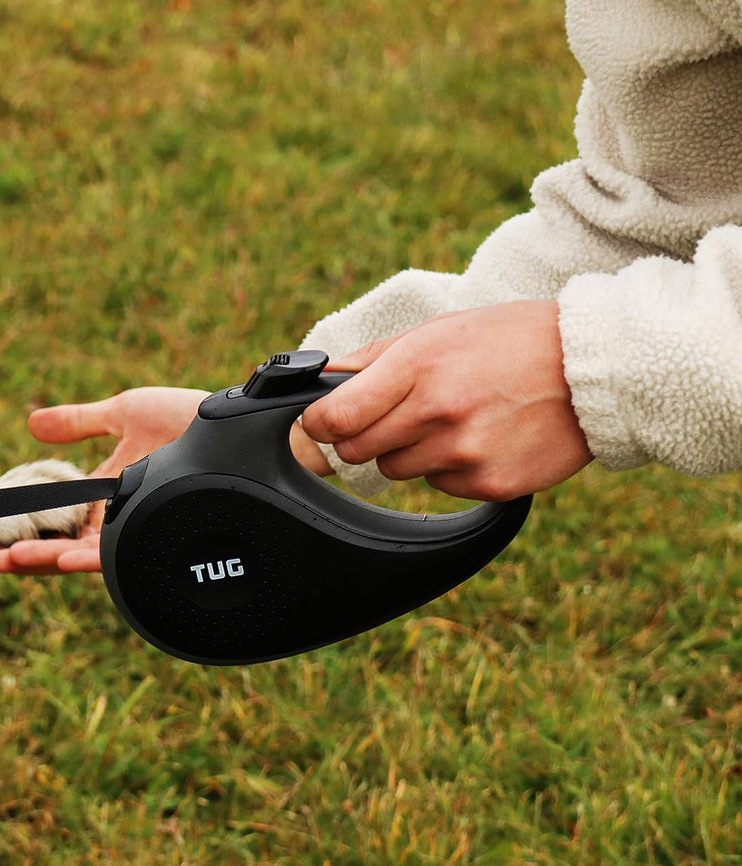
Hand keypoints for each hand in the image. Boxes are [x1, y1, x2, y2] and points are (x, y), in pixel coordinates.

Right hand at [0, 386, 332, 574]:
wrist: (236, 430)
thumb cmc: (188, 420)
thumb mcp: (122, 414)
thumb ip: (79, 422)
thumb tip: (33, 422)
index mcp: (105, 495)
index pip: (52, 519)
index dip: (21, 526)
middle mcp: (117, 519)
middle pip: (58, 545)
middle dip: (21, 552)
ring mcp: (134, 529)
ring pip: (79, 555)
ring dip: (42, 560)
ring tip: (7, 561)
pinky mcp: (154, 533)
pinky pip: (115, 554)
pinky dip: (84, 558)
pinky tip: (60, 558)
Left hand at [301, 300, 592, 499]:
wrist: (595, 368)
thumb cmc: (512, 341)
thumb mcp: (439, 331)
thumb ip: (374, 360)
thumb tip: (323, 383)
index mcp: (418, 366)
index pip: (335, 417)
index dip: (319, 422)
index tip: (321, 420)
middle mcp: (438, 412)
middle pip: (357, 450)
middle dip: (365, 434)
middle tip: (398, 414)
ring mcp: (464, 452)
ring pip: (396, 470)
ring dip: (410, 450)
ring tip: (452, 419)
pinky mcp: (489, 483)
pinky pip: (439, 486)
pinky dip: (450, 467)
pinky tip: (482, 437)